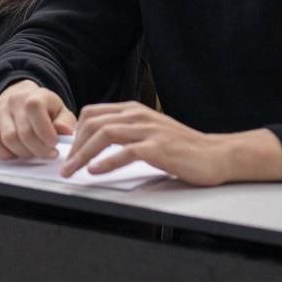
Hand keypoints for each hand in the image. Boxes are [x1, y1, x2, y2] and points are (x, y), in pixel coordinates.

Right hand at [0, 80, 75, 159]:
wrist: (22, 100)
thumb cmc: (45, 110)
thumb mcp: (60, 112)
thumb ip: (65, 122)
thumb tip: (65, 131)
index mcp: (34, 96)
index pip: (35, 108)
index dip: (45, 131)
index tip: (54, 144)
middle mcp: (14, 102)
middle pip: (23, 132)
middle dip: (38, 149)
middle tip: (48, 154)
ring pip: (8, 139)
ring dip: (23, 153)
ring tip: (33, 152)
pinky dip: (2, 152)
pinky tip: (14, 153)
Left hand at [61, 101, 281, 185]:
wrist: (216, 154)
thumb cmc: (182, 147)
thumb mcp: (149, 132)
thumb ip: (125, 133)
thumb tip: (96, 144)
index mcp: (134, 110)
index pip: (93, 113)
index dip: (75, 133)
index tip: (68, 152)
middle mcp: (138, 116)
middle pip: (94, 123)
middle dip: (74, 146)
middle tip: (65, 166)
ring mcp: (149, 130)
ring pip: (105, 134)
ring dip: (83, 154)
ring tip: (72, 171)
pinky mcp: (159, 148)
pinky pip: (126, 152)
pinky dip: (107, 161)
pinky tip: (95, 171)